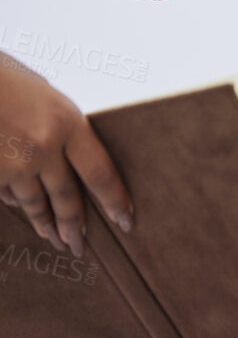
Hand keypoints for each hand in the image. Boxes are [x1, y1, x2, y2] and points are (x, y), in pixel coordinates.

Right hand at [0, 57, 132, 255]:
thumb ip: (59, 125)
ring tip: (54, 239)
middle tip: (81, 245)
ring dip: (45, 224)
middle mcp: (42, 147)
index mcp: (66, 121)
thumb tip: (71, 155)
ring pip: (34, 203)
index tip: (126, 220)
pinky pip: (6, 195)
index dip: (115, 201)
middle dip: (75, 225)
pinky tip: (22, 211)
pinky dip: (14, 203)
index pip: (101, 173)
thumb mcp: (42, 92)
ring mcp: (10, 163)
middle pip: (68, 197)